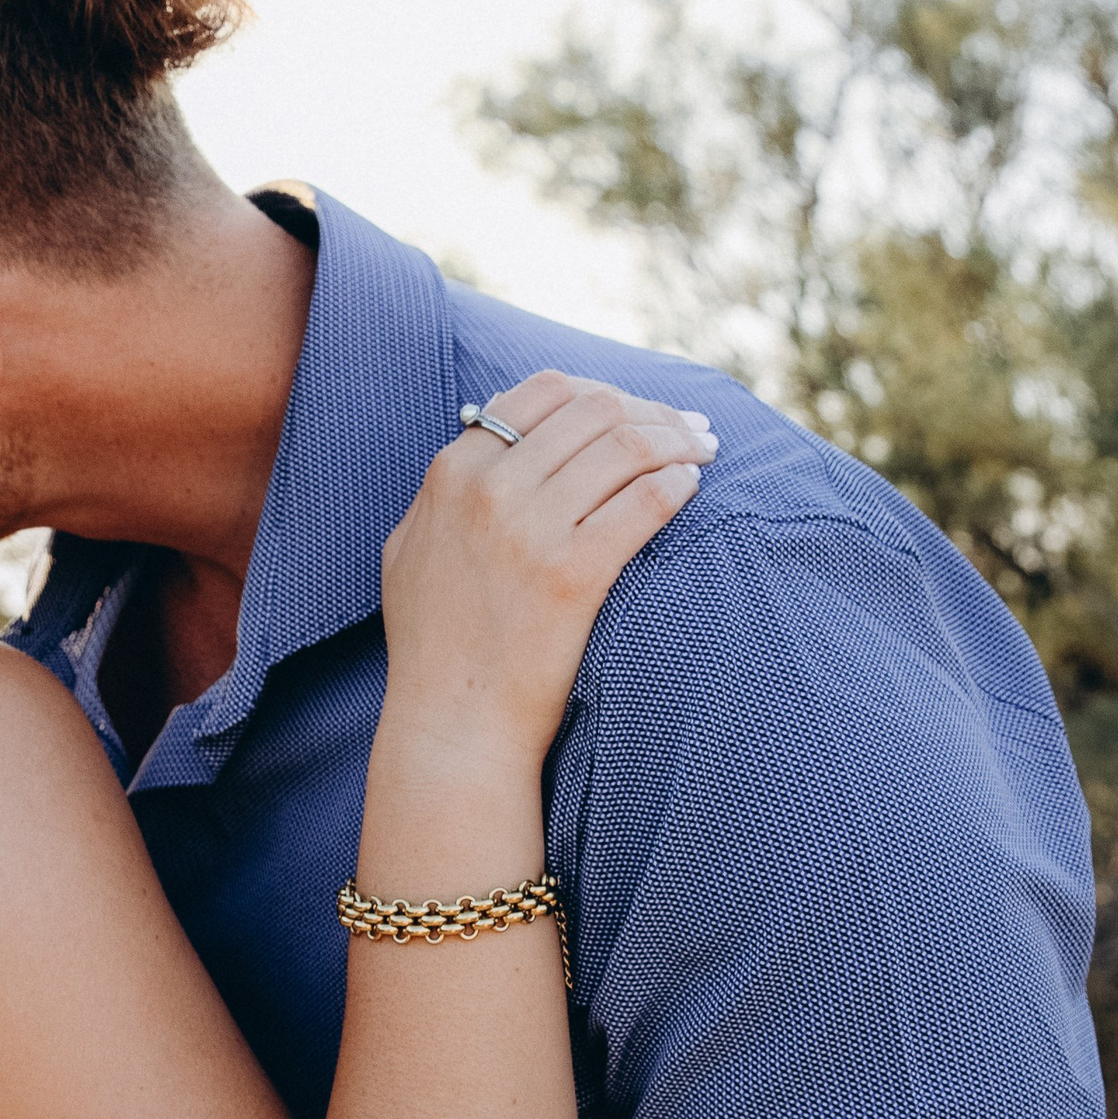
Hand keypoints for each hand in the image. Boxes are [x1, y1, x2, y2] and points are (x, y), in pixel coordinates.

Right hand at [380, 372, 714, 764]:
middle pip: (595, 410)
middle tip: (692, 430)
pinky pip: (643, 502)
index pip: (544, 392)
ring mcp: (529, 531)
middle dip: (654, 411)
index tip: (638, 412)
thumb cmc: (434, 646)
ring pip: (626, 446)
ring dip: (677, 441)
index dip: (604, 393)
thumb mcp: (412, 548)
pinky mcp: (572, 575)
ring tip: (705, 453)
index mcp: (453, 473)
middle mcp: (488, 490)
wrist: (453, 725)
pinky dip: (676, 485)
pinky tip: (691, 490)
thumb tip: (484, 428)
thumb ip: (445, 490)